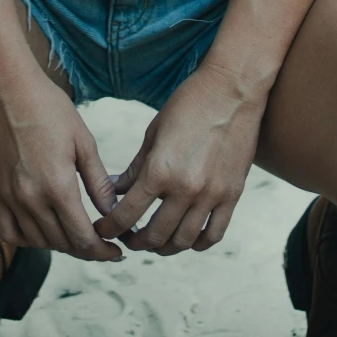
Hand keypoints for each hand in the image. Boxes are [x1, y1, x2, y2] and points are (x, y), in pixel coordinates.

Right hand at [0, 68, 121, 261]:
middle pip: (63, 243)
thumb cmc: (49, 108)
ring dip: (61, 245)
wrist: (7, 89)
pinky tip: (43, 231)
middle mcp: (31, 199)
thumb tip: (112, 211)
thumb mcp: (83, 141)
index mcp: (58, 186)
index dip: (103, 250)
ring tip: (77, 236)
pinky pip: (10, 232)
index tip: (116, 251)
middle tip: (103, 245)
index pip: (83, 238)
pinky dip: (28, 239)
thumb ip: (98, 182)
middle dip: (87, 249)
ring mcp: (9, 198)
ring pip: (38, 241)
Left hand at [94, 61, 266, 254]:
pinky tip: (188, 239)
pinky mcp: (232, 195)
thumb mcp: (154, 133)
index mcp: (160, 170)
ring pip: (184, 241)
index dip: (110, 227)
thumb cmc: (188, 104)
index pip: (127, 215)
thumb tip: (116, 192)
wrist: (232, 90)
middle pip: (155, 236)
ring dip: (165, 247)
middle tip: (130, 238)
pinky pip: (214, 234)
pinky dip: (198, 243)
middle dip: (137, 242)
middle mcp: (185, 189)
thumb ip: (136, 168)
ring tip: (156, 241)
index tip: (103, 230)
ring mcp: (211, 195)